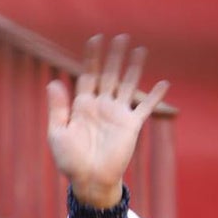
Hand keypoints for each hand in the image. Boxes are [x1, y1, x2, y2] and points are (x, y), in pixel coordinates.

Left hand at [46, 34, 169, 207]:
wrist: (89, 180)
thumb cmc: (70, 160)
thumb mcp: (58, 132)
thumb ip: (57, 108)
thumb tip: (53, 82)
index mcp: (82, 106)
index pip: (87, 75)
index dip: (91, 57)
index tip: (95, 39)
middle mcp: (101, 106)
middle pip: (109, 75)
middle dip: (114, 56)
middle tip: (120, 36)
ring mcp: (117, 114)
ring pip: (128, 85)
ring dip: (134, 68)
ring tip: (140, 49)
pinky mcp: (131, 125)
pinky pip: (145, 108)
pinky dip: (155, 96)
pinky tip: (164, 84)